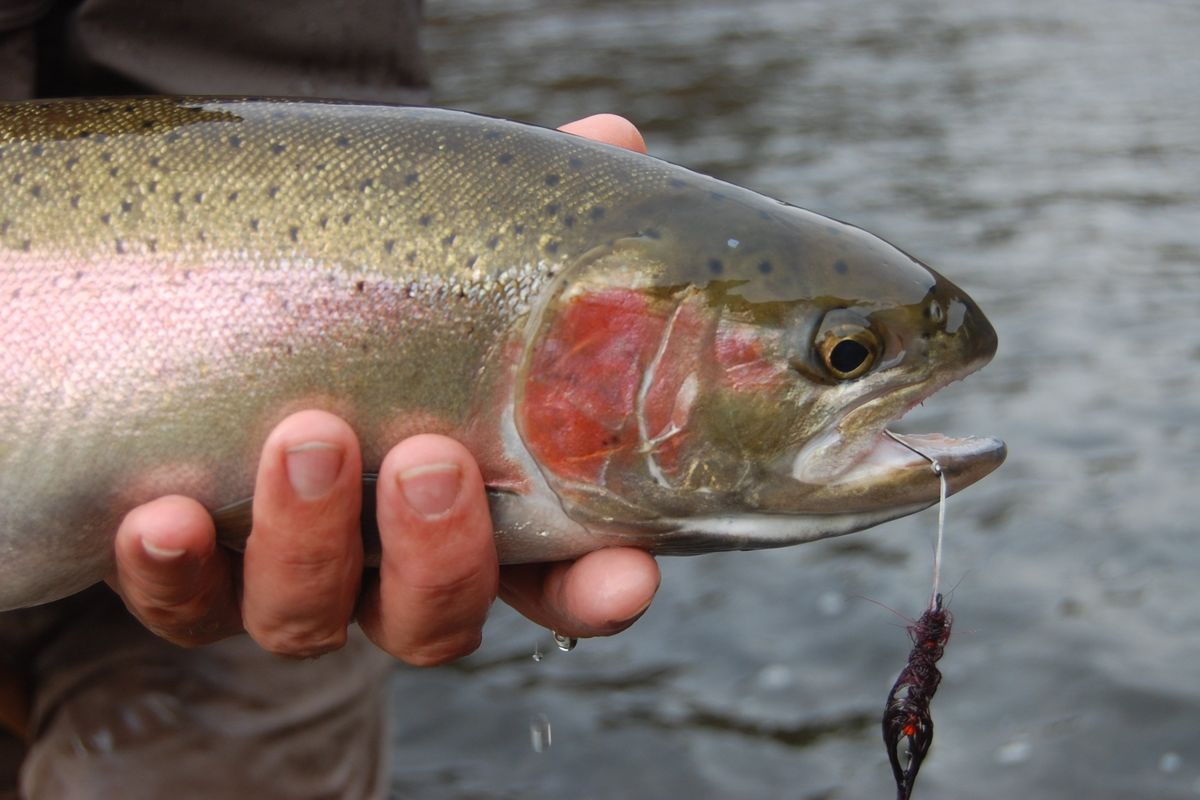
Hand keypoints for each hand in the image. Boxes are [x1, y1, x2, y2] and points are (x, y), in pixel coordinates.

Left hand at [108, 115, 660, 664]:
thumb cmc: (383, 306)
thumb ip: (530, 223)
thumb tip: (611, 139)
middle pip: (434, 619)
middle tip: (429, 458)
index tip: (626, 570)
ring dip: (311, 544)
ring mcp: (295, 580)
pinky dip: (173, 574)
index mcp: (476, 517)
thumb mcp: (457, 261)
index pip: (561, 583)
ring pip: (310, 619)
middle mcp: (391, 571)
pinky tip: (164, 515)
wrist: (247, 316)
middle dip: (438, 554)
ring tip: (309, 438)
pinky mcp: (194, 579)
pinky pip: (183, 606)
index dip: (597, 590)